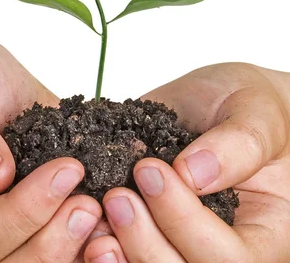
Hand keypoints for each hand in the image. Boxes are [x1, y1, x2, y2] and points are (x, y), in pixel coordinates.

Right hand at [0, 38, 103, 261]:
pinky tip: (113, 219)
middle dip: (52, 243)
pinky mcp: (38, 220)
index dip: (21, 215)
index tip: (65, 171)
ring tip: (104, 212)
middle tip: (89, 204)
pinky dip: (89, 244)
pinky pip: (62, 249)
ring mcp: (6, 230)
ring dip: (74, 251)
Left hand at [83, 62, 289, 261]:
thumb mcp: (257, 112)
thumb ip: (239, 144)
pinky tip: (86, 226)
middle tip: (118, 196)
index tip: (151, 169)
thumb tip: (193, 173)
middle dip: (145, 243)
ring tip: (96, 211)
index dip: (185, 222)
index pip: (229, 258)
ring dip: (120, 251)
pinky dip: (101, 247)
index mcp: (260, 232)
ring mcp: (180, 240)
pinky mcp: (148, 226)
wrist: (221, 98)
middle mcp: (219, 246)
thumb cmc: (250, 104)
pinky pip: (125, 252)